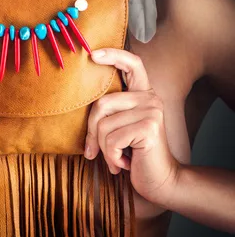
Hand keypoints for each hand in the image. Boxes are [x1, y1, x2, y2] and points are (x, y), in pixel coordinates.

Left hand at [85, 48, 179, 204]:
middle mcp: (150, 98)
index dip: (114, 54)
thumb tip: (76, 100)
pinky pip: (112, 140)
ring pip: (104, 125)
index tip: (92, 54)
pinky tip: (122, 164)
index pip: (133, 64)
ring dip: (103, 149)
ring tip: (116, 158)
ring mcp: (151, 111)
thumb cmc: (134, 155)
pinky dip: (111, 157)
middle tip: (92, 152)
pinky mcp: (149, 127)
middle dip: (92, 132)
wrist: (160, 182)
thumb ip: (110, 111)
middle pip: (102, 104)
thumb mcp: (120, 128)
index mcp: (143, 94)